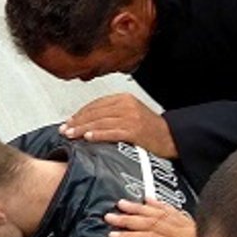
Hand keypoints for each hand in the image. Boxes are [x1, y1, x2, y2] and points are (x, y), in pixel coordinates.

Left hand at [60, 93, 177, 157]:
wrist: (171, 137)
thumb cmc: (149, 129)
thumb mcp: (130, 113)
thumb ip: (110, 114)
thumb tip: (86, 122)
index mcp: (124, 99)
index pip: (96, 104)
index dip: (80, 113)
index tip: (69, 121)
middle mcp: (126, 105)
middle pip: (95, 113)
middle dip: (77, 122)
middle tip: (64, 130)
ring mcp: (131, 118)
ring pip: (101, 122)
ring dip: (83, 129)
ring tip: (71, 135)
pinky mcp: (135, 131)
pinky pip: (112, 132)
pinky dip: (99, 135)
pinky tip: (88, 138)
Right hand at [106, 198, 227, 236]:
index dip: (131, 236)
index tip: (113, 235)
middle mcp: (186, 235)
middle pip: (153, 223)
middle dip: (129, 219)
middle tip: (110, 216)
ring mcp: (191, 228)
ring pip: (162, 214)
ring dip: (140, 209)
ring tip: (122, 204)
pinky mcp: (194, 226)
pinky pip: (175, 211)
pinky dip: (160, 204)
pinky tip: (149, 199)